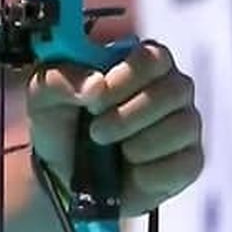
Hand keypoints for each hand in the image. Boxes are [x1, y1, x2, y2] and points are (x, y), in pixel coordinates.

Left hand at [26, 41, 203, 216]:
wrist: (62, 174)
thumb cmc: (61, 124)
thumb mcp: (43, 96)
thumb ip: (58, 79)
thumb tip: (96, 85)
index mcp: (140, 63)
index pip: (153, 57)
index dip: (126, 79)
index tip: (95, 100)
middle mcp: (171, 88)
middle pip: (174, 90)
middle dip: (128, 117)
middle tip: (96, 132)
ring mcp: (184, 124)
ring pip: (182, 126)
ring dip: (139, 145)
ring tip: (112, 151)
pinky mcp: (189, 161)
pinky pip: (186, 163)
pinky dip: (151, 173)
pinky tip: (132, 172)